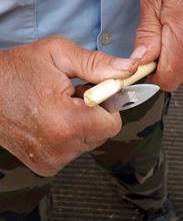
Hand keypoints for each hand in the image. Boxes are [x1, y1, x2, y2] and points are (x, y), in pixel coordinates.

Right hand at [0, 36, 137, 175]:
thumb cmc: (17, 70)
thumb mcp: (58, 54)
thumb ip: (97, 64)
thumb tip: (128, 70)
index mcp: (66, 123)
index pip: (113, 123)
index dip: (107, 103)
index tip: (91, 89)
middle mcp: (60, 150)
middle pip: (102, 133)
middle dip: (94, 112)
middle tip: (71, 95)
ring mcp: (52, 161)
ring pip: (90, 141)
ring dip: (82, 122)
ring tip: (58, 105)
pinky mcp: (46, 166)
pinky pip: (74, 149)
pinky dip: (70, 134)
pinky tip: (52, 119)